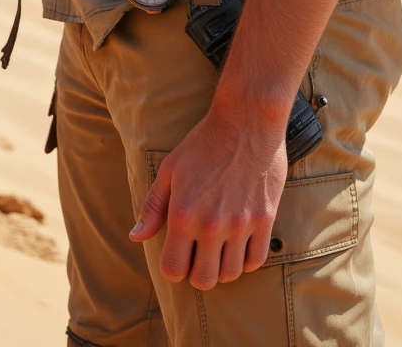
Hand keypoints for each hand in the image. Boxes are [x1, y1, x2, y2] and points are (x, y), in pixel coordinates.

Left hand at [130, 105, 286, 289]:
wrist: (246, 121)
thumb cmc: (203, 143)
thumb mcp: (170, 170)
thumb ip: (153, 207)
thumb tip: (136, 237)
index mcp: (183, 215)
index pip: (174, 269)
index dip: (174, 267)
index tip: (179, 255)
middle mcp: (211, 225)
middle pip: (204, 280)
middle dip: (197, 272)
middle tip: (200, 255)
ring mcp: (241, 224)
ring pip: (232, 274)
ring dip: (223, 267)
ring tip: (220, 249)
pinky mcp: (265, 219)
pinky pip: (257, 260)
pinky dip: (247, 259)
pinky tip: (240, 244)